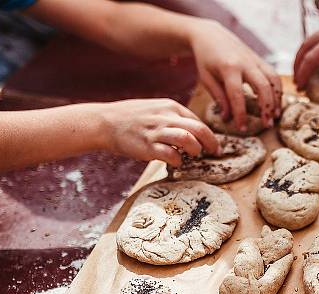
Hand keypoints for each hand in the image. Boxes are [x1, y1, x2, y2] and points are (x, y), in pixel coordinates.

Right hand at [96, 98, 217, 166]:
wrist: (105, 122)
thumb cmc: (133, 118)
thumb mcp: (156, 109)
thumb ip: (174, 118)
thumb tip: (194, 132)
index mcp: (171, 107)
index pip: (198, 121)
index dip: (209, 135)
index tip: (212, 145)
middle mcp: (166, 117)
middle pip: (199, 129)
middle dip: (211, 143)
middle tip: (214, 152)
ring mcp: (157, 131)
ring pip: (188, 139)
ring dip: (196, 150)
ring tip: (195, 155)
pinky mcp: (147, 146)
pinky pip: (170, 154)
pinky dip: (178, 160)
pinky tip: (176, 162)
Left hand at [188, 19, 281, 130]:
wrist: (211, 35)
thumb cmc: (206, 59)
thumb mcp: (206, 78)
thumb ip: (219, 97)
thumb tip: (228, 118)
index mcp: (228, 68)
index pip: (237, 95)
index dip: (241, 114)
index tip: (242, 128)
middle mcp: (245, 63)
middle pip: (263, 86)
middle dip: (267, 107)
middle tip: (267, 125)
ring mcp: (255, 60)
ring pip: (273, 80)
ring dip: (277, 99)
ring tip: (276, 116)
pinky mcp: (260, 60)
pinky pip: (274, 75)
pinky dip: (278, 90)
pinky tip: (276, 103)